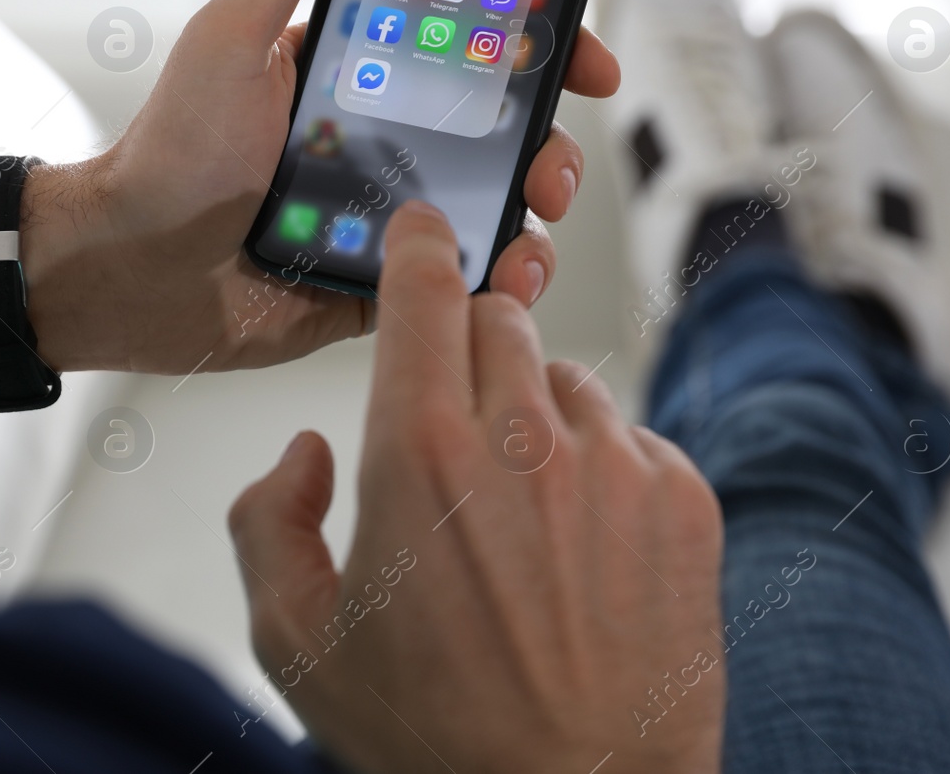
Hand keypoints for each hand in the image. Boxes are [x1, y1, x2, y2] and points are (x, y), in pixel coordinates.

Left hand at [22, 0, 620, 374]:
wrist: (130, 271)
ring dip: (531, 214)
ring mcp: (384, 214)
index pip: (463, 51)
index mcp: (355, 79)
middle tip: (554, 164)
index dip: (532, 49)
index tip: (581, 59)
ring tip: (530, 226)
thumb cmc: (168, 151)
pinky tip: (501, 280)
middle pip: (497, 134)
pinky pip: (453, 281)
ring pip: (489, 208)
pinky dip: (491, 281)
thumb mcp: (229, 38)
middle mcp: (379, 142)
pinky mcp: (380, 284)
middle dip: (547, 142)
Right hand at [228, 203, 724, 773]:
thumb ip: (266, 523)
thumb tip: (304, 453)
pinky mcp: (683, 498)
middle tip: (450, 425)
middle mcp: (522, 439)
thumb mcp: (296, 644)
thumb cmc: (436, 734)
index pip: (422, 286)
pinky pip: (631, 436)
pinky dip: (599, 467)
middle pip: (497, 315)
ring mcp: (615, 464)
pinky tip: (578, 547)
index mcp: (418, 452)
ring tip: (516, 515)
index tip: (420, 227)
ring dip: (532, 414)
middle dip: (466, 345)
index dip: (417, 241)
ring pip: (563, 377)